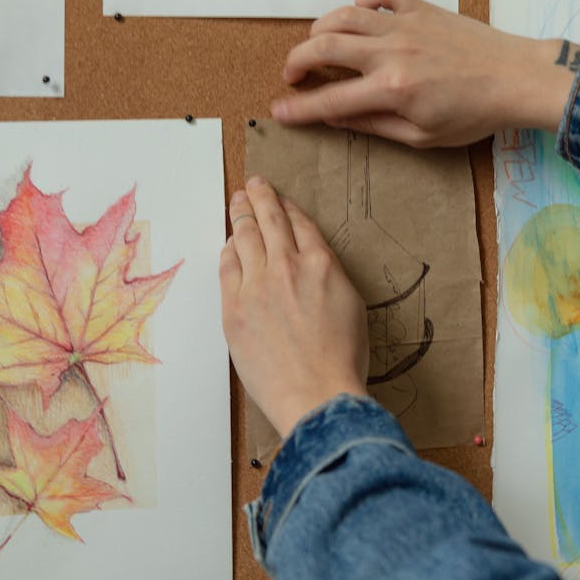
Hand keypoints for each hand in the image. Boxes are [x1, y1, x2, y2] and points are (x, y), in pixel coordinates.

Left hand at [220, 177, 369, 438]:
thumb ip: (330, 278)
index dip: (288, 207)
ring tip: (237, 203)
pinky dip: (228, 251)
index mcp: (323, 265)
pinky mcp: (233, 308)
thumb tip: (313, 267)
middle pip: (269, 220)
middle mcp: (288, 266)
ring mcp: (257, 286)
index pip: (300, 224)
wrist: (317, 395)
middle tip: (253, 185)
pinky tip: (228, 245)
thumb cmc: (342, 362)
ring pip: (245, 237)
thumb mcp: (351, 307)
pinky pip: (227, 268)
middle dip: (260, 197)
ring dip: (240, 215)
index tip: (281, 200)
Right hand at [271, 0, 579, 146]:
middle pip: (323, 46)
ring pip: (344, 16)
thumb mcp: (422, 136)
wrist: (516, 78)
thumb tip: (336, 117)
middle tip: (293, 75)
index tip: (280, 110)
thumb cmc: (475, 113)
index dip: (299, 107)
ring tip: (319, 47)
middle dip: (297, 60)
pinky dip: (363, 0)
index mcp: (392, 89)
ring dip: (321, 30)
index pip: (330, 99)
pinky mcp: (422, 8)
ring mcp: (406, 24)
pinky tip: (361, 16)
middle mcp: (392, 51)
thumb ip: (374, 124)